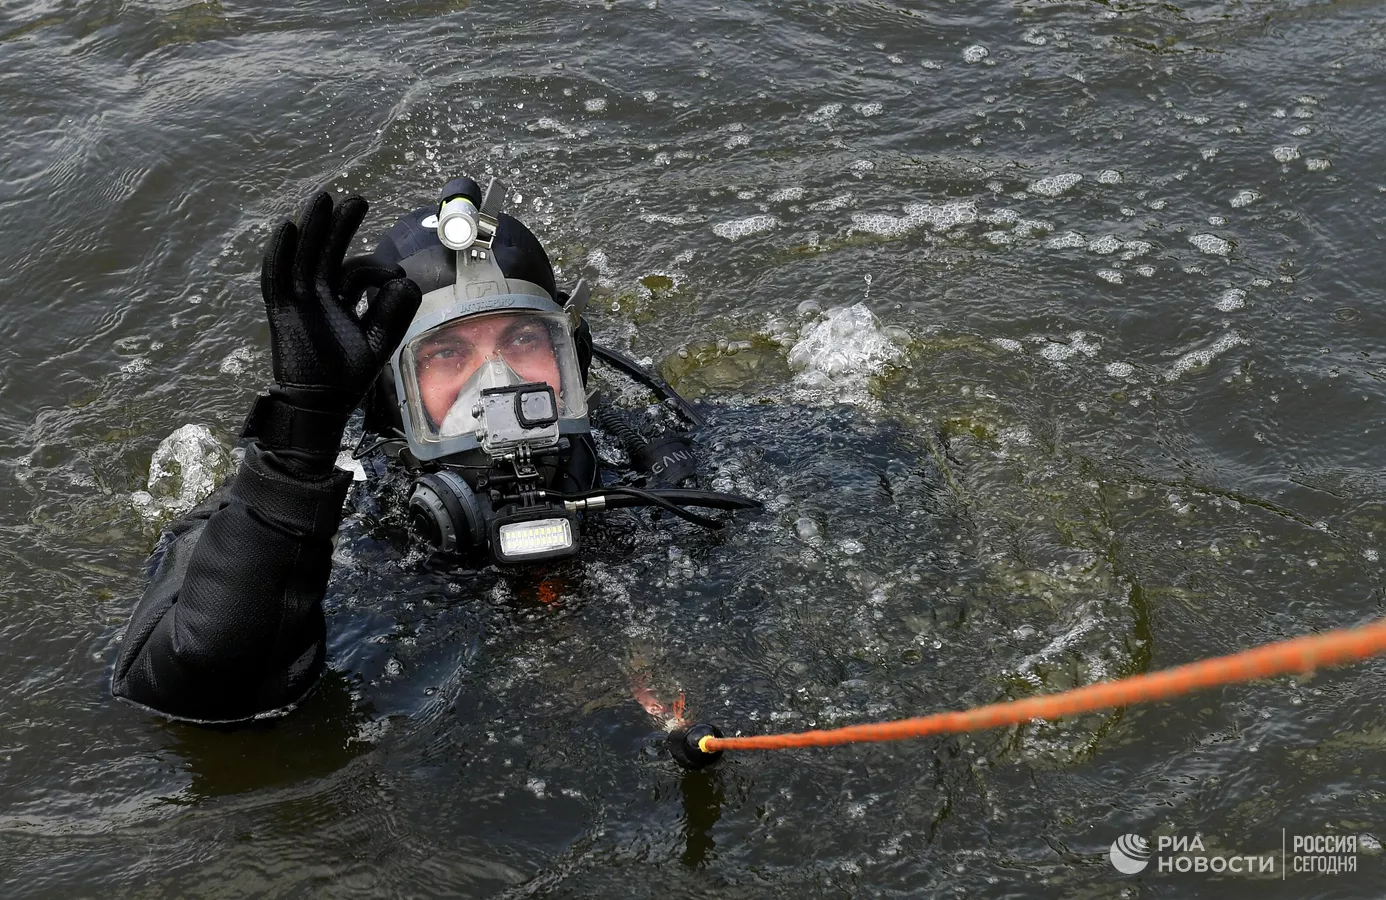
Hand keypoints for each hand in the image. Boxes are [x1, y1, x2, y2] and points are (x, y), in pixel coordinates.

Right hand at [260, 191, 420, 412]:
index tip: (396, 278)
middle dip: (339, 226)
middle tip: (357, 199)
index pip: (355, 271)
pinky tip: (287, 228)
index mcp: (340, 299)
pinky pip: (276, 277)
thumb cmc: (349, 374)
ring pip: (303, 256)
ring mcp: (297, 300)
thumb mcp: (379, 340)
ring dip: (311, 228)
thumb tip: (406, 281)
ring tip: (322, 198)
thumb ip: (394, 313)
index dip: (376, 269)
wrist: (321, 403)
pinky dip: (280, 253)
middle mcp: (317, 294)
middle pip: (326, 252)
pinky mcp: (281, 311)